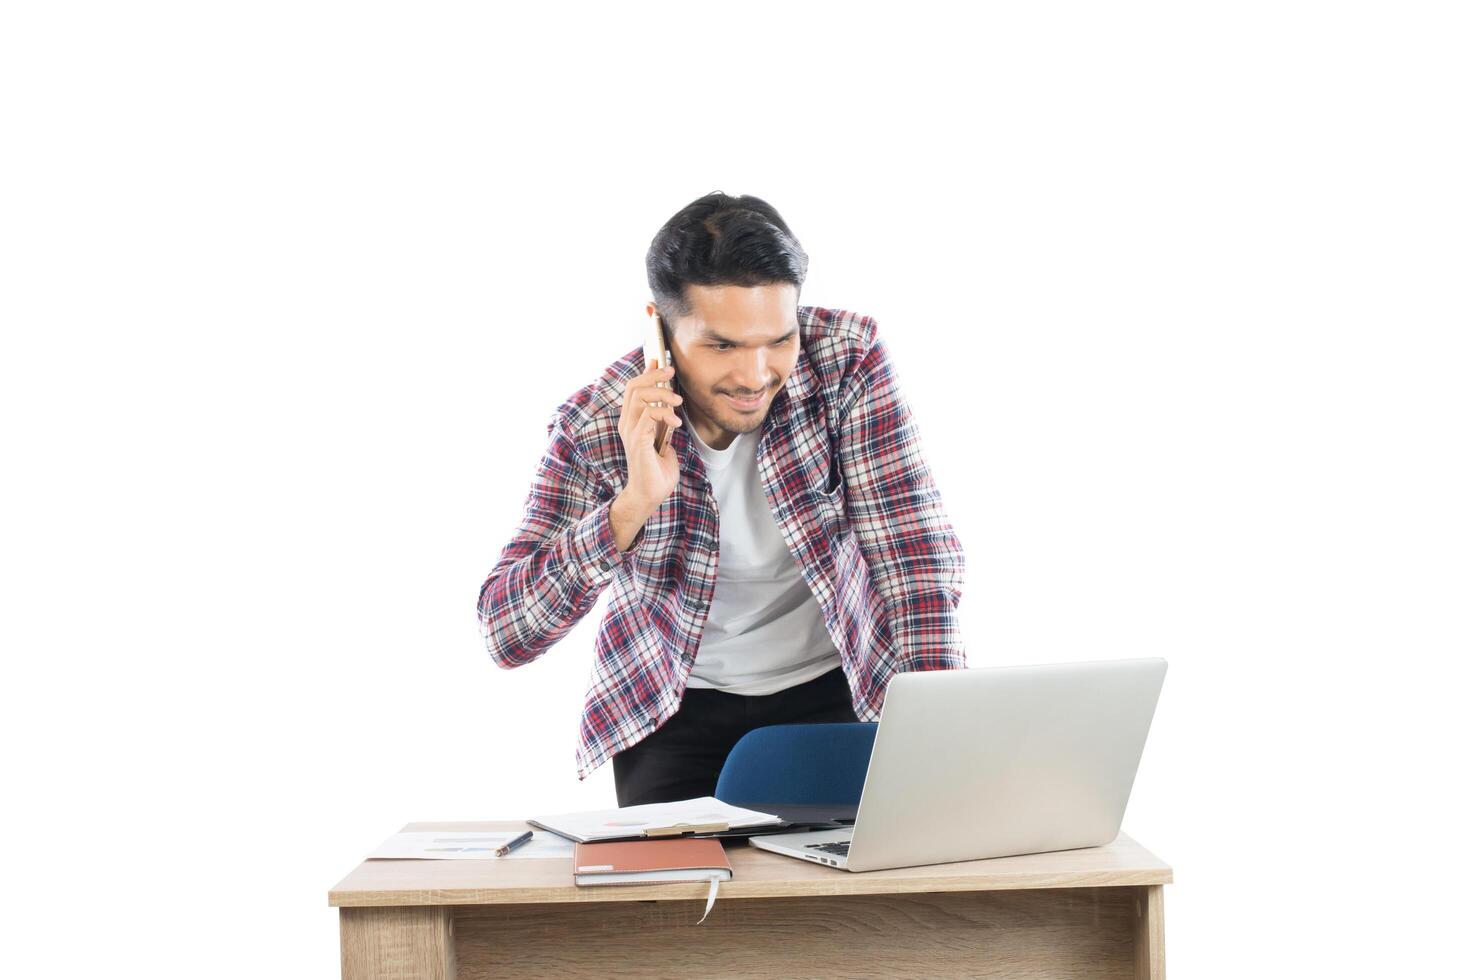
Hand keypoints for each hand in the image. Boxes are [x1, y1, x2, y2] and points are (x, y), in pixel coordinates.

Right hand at [613, 362, 681, 544]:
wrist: (650, 494)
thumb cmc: (657, 470)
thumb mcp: (663, 438)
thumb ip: (663, 420)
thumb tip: (669, 404)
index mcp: (631, 421)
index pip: (633, 388)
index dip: (646, 372)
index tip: (660, 362)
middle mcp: (627, 424)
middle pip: (634, 387)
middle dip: (654, 376)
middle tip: (672, 373)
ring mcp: (630, 432)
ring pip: (640, 398)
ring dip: (662, 394)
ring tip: (678, 403)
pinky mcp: (637, 442)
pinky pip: (647, 416)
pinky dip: (663, 414)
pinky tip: (675, 422)